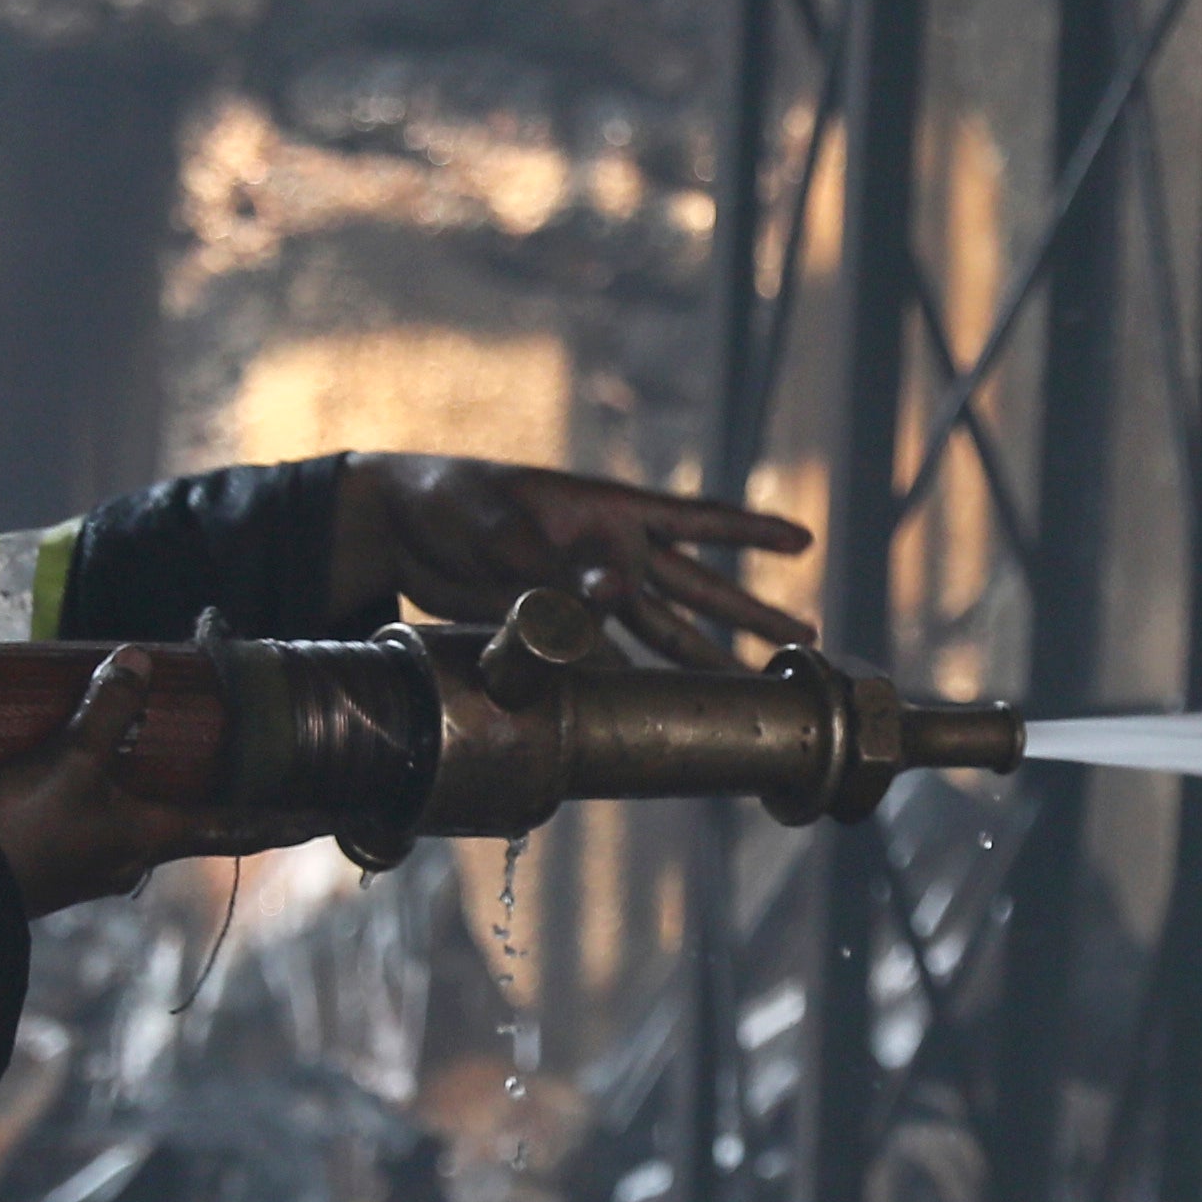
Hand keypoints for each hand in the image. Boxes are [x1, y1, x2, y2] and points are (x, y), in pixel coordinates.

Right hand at [0, 643, 272, 912]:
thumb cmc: (22, 829)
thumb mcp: (67, 761)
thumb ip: (106, 711)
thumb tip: (139, 660)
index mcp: (154, 837)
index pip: (241, 828)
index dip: (290, 820)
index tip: (334, 817)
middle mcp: (133, 858)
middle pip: (195, 826)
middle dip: (222, 801)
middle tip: (247, 769)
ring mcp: (94, 866)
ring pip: (143, 824)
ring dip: (160, 797)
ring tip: (164, 760)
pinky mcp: (55, 865)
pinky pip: (99, 824)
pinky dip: (112, 799)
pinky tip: (89, 779)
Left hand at [327, 455, 816, 657]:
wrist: (398, 527)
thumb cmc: (454, 498)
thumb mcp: (505, 522)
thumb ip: (560, 562)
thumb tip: (615, 597)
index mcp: (610, 509)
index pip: (695, 520)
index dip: (751, 533)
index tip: (802, 540)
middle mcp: (610, 551)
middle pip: (695, 587)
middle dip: (749, 611)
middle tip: (803, 636)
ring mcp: (586, 591)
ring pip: (662, 629)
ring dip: (706, 654)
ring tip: (754, 678)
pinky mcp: (556, 624)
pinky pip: (608, 656)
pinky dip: (634, 681)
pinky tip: (667, 703)